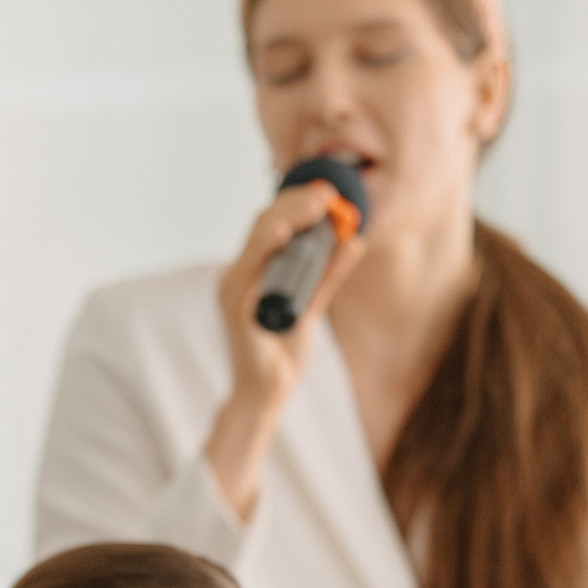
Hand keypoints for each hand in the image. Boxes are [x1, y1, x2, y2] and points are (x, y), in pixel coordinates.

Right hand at [204, 182, 369, 518]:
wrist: (266, 395)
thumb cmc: (281, 354)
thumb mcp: (312, 305)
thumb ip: (329, 274)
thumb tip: (354, 239)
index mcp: (251, 272)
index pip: (271, 224)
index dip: (298, 203)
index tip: (329, 192)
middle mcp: (236, 276)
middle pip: (264, 224)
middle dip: (297, 202)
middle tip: (329, 193)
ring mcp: (233, 291)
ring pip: (258, 238)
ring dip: (288, 215)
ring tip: (318, 203)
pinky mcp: (236, 309)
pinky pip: (252, 269)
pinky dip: (268, 245)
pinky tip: (287, 230)